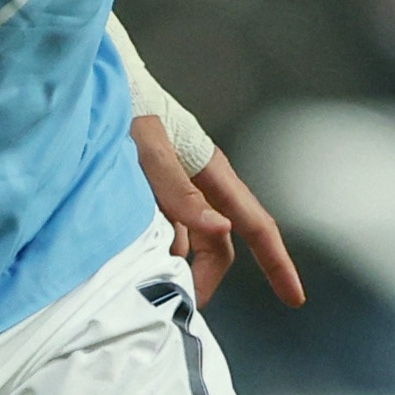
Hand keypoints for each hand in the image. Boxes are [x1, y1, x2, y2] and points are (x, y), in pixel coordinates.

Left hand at [130, 115, 306, 309]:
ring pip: (190, 242)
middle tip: (188, 303)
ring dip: (179, 264)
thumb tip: (220, 229)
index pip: (256, 223)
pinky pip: (164, 231)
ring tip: (149, 276)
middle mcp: (200, 186)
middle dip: (209, 277)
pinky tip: (134, 249)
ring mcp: (177, 192)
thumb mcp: (149, 150)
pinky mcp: (153, 195)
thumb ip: (179, 191)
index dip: (277, 262)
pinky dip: (157, 247)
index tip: (294, 298)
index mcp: (211, 173)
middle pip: (221, 244)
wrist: (100, 91)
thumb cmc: (128, 110)